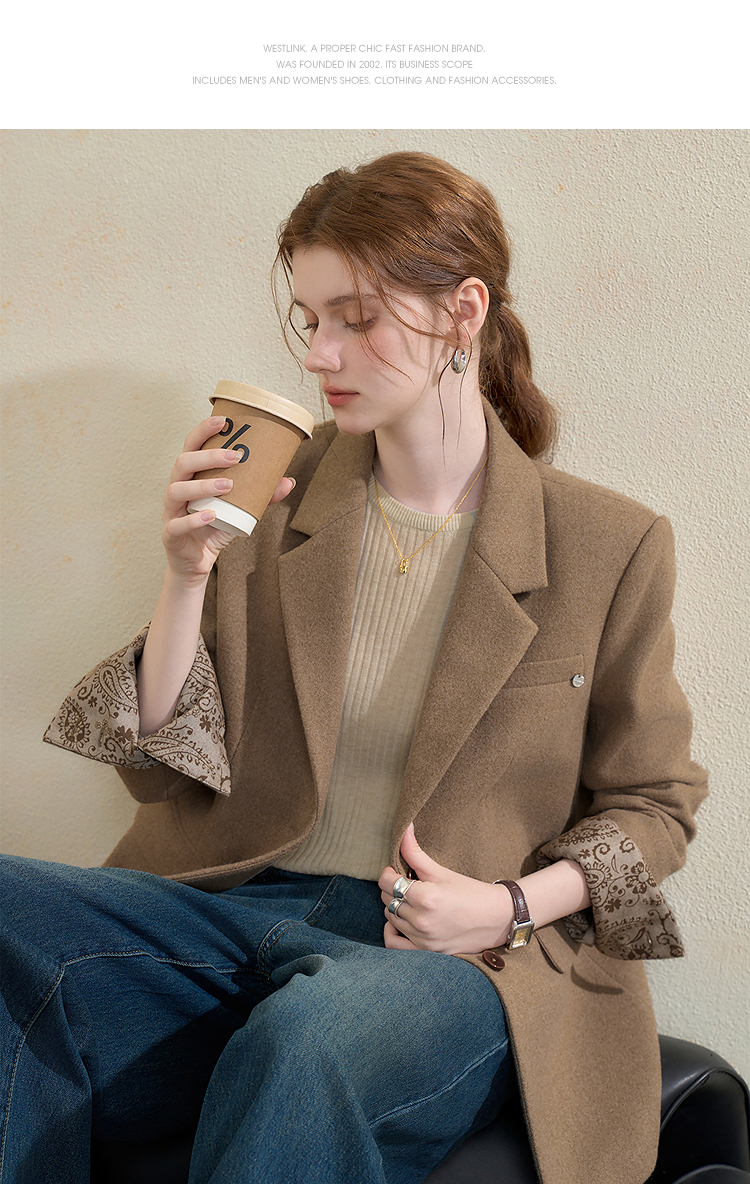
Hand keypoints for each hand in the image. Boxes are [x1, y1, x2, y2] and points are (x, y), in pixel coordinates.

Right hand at [162, 417, 294, 582]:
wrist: (197, 562)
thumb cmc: (215, 527)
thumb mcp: (239, 509)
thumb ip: (261, 495)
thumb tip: (288, 481)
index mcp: (190, 476)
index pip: (191, 446)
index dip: (203, 430)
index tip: (224, 421)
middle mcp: (177, 488)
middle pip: (182, 463)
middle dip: (208, 456)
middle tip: (235, 456)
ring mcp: (171, 511)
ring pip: (176, 490)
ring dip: (203, 485)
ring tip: (228, 485)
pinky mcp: (170, 534)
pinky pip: (177, 524)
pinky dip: (194, 519)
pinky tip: (212, 516)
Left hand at [378, 825, 512, 954]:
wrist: (496, 918)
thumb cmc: (471, 891)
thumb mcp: (441, 871)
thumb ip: (416, 853)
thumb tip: (404, 829)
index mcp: (425, 897)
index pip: (387, 882)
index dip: (388, 872)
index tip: (397, 870)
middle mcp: (421, 920)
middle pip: (387, 899)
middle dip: (392, 887)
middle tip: (406, 882)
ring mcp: (423, 939)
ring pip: (390, 918)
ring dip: (395, 906)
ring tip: (408, 898)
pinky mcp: (426, 951)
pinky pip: (394, 944)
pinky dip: (391, 932)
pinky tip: (399, 921)